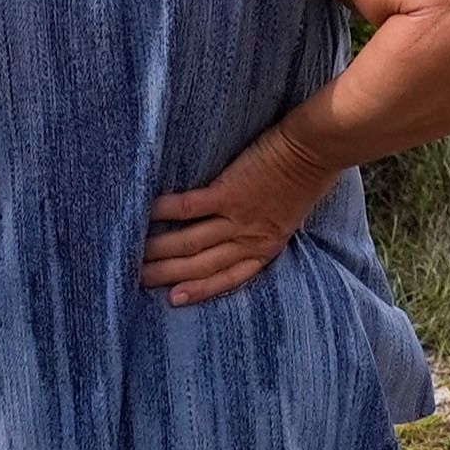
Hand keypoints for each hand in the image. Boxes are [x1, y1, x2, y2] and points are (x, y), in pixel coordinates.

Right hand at [139, 137, 335, 305]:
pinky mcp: (228, 192)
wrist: (315, 150)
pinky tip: (146, 214)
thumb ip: (266, 229)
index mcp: (266, 247)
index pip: (227, 278)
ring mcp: (237, 217)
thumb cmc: (308, 178)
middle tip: (136, 279)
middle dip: (167, 275)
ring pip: (190, 242)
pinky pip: (189, 208)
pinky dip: (165, 212)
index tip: (172, 299)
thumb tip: (244, 232)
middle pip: (200, 265)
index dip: (198, 291)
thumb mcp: (292, 217)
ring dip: (159, 250)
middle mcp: (249, 239)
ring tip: (133, 253)